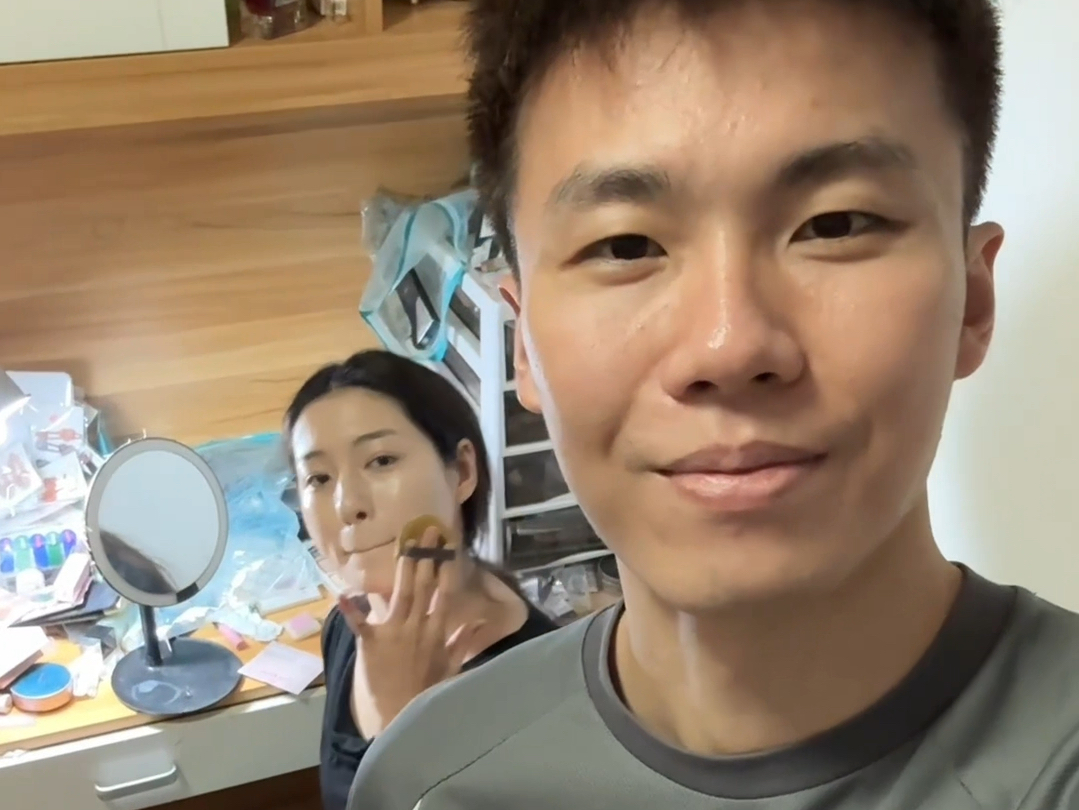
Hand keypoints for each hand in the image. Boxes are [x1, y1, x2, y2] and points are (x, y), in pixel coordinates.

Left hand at [339, 526, 484, 737]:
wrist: (400, 716)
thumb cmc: (425, 692)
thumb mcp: (451, 667)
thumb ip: (461, 641)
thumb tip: (476, 620)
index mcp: (436, 630)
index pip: (444, 592)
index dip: (445, 567)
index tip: (448, 545)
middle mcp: (417, 625)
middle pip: (422, 585)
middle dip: (426, 555)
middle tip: (427, 530)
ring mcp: (394, 632)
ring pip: (400, 593)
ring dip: (404, 568)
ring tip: (406, 544)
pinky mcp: (371, 642)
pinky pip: (359, 622)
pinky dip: (351, 609)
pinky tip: (344, 593)